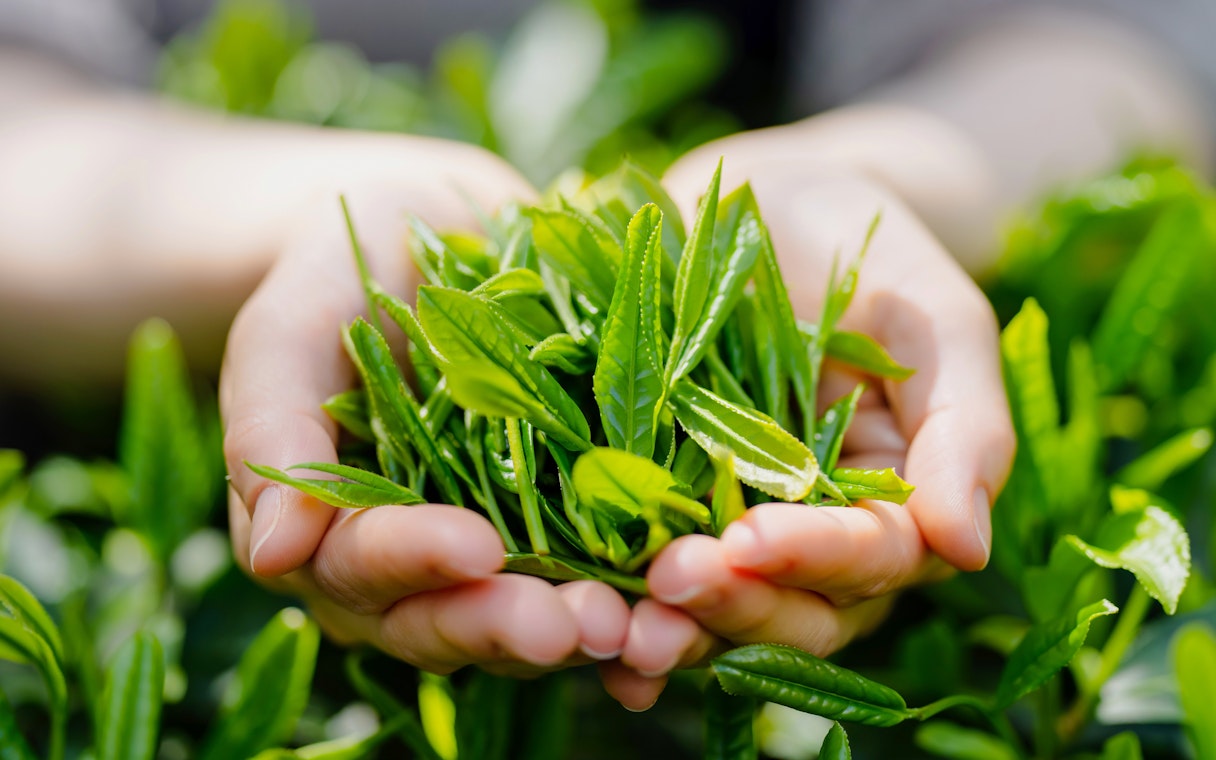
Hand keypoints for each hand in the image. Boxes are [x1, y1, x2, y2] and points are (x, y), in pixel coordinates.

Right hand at [221, 140, 631, 677]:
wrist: (427, 228)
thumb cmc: (339, 266)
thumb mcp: (293, 322)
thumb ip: (273, 419)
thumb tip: (274, 550)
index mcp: (328, 528)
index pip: (360, 566)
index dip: (414, 563)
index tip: (473, 548)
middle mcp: (410, 564)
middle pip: (449, 621)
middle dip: (513, 625)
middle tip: (582, 626)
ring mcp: (493, 551)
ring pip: (531, 619)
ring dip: (591, 634)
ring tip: (651, 630)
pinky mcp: (565, 527)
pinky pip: (600, 581)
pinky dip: (642, 608)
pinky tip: (689, 620)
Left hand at [607, 122, 1014, 704]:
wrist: (761, 198)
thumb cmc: (863, 243)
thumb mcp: (933, 316)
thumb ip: (966, 426)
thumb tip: (969, 550)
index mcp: (895, 497)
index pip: (872, 557)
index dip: (817, 558)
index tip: (752, 540)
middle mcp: (815, 527)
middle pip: (795, 608)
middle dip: (737, 604)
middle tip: (671, 580)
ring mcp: (734, 520)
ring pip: (723, 609)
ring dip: (677, 629)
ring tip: (620, 626)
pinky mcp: (663, 501)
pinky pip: (647, 572)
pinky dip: (626, 612)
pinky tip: (595, 640)